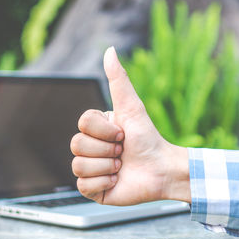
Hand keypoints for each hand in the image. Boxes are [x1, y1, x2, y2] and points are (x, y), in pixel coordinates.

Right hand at [70, 46, 189, 205]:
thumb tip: (109, 50)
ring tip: (120, 167)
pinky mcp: (91, 189)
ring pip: (78, 165)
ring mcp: (88, 168)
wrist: (162, 170)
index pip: (82, 124)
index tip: (122, 134)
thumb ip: (118, 80)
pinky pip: (82, 185)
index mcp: (94, 129)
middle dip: (106, 149)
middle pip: (77, 145)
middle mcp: (88, 147)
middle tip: (122, 152)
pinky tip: (116, 180)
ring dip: (106, 166)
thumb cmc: (147, 138)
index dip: (104, 131)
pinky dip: (103, 182)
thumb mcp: (132, 107)